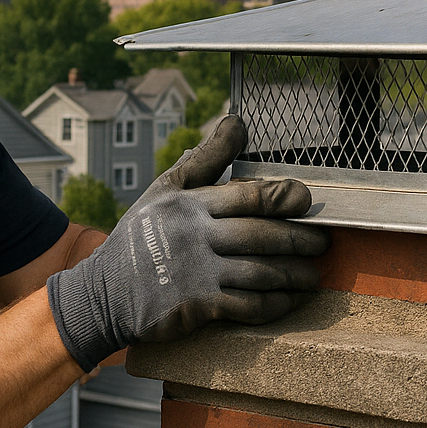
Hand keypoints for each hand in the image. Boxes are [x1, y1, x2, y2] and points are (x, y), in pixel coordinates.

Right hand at [46, 115, 328, 369]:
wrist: (104, 292)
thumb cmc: (142, 235)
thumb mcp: (165, 189)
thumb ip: (206, 158)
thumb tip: (238, 120)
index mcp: (190, 204)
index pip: (247, 197)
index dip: (283, 197)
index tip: (305, 200)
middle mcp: (195, 237)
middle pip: (261, 236)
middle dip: (299, 240)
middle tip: (323, 242)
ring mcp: (196, 274)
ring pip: (260, 273)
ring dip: (294, 275)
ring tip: (312, 275)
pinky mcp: (197, 307)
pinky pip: (247, 306)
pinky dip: (274, 304)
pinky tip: (288, 300)